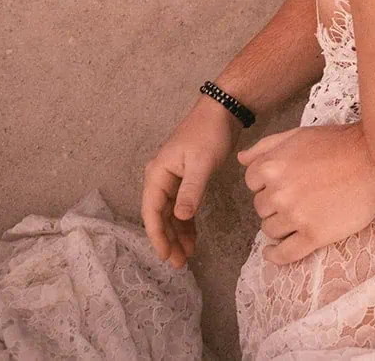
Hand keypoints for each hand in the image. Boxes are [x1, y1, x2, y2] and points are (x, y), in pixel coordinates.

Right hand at [141, 95, 235, 268]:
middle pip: (159, 216)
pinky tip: (193, 237)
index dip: (157, 236)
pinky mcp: (186, 178)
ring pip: (170, 213)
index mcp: (157, 173)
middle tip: (179, 263)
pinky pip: (181, 206)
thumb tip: (179, 217)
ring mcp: (172, 178)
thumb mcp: (202, 163)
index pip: (152, 212)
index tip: (165, 256)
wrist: (222, 111)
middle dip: (168, 240)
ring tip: (187, 255)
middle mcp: (160, 177)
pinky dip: (186, 221)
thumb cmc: (209, 134)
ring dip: (177, 233)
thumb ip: (191, 191)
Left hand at [238, 123, 374, 263]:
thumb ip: (266, 146)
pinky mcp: (314, 236)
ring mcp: (296, 216)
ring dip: (279, 225)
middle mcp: (279, 193)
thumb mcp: (298, 134)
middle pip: (261, 208)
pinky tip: (273, 254)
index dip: (265, 183)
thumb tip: (241, 159)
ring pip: (271, 230)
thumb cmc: (338, 143)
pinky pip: (285, 254)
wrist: (374, 160)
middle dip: (273, 203)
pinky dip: (276, 256)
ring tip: (295, 218)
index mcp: (272, 166)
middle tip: (295, 197)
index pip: (251, 183)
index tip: (280, 183)